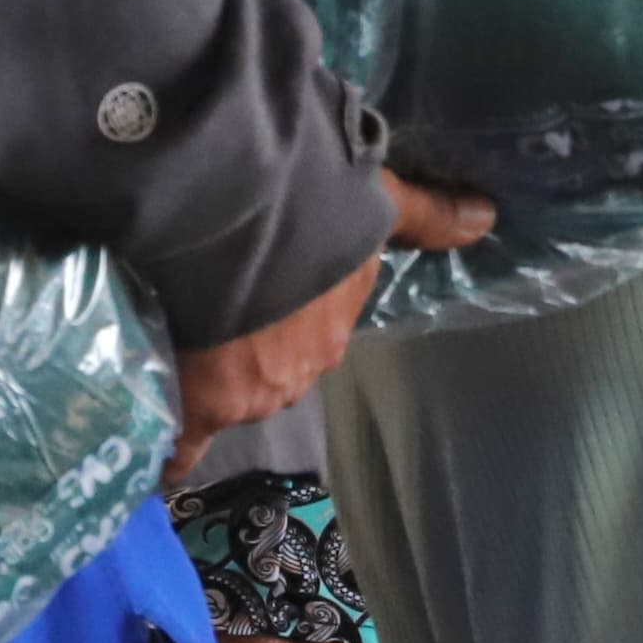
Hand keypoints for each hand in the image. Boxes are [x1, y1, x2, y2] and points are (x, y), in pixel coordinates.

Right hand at [166, 171, 492, 475]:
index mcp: (338, 319)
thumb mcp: (377, 194)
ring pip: (226, 394)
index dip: (280, 313)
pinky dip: (171, 450)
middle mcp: (304, 368)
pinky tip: (155, 443)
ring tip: (164, 341)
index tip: (253, 298)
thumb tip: (487, 219)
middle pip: (267, 368)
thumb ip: (426, 216)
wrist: (234, 204)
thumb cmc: (308, 192)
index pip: (309, 330)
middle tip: (202, 309)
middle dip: (241, 346)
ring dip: (201, 375)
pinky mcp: (200, 404)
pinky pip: (184, 448)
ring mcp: (252, 390)